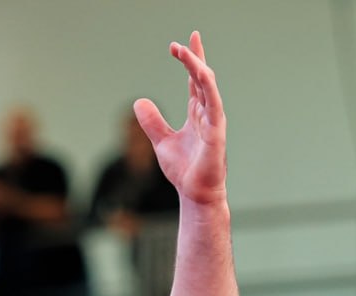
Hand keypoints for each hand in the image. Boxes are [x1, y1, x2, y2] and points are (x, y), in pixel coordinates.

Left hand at [134, 31, 226, 204]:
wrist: (194, 194)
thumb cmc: (184, 171)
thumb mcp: (161, 142)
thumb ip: (152, 122)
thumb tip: (138, 101)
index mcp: (196, 114)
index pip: (195, 81)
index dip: (191, 61)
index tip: (185, 41)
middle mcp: (207, 114)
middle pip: (202, 78)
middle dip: (194, 58)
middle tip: (181, 42)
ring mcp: (214, 122)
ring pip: (208, 87)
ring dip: (198, 68)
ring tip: (186, 52)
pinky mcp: (216, 134)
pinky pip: (214, 106)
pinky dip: (208, 89)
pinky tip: (201, 74)